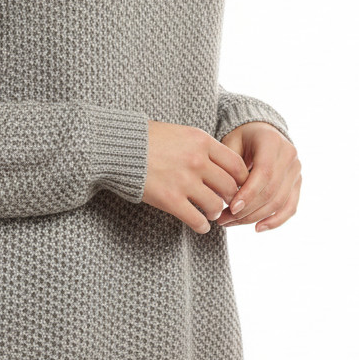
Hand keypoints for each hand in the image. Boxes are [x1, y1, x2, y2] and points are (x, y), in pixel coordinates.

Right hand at [142, 120, 251, 234]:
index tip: (237, 186)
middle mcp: (197, 161)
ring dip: (215, 212)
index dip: (241, 180)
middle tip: (225, 202)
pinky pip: (196, 220)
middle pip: (230, 187)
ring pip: (216, 206)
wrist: (118, 146)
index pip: (236, 165)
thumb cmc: (146, 138)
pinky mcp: (170, 200)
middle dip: (230, 198)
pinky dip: (202, 227)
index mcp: (202, 141)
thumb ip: (201, 147)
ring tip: (210, 213)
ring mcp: (184, 181)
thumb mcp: (180, 133)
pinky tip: (201, 226)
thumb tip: (219, 165)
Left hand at [212, 122, 301, 232]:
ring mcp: (296, 170)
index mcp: (272, 141)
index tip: (230, 208)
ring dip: (255, 217)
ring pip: (279, 202)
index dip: (248, 193)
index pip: (264, 173)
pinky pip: (290, 207)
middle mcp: (289, 155)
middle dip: (247, 210)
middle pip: (271, 191)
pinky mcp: (297, 183)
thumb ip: (227, 165)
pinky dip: (276, 221)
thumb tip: (222, 196)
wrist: (260, 131)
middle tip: (224, 219)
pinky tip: (258, 228)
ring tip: (232, 223)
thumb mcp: (229, 142)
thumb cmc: (240, 138)